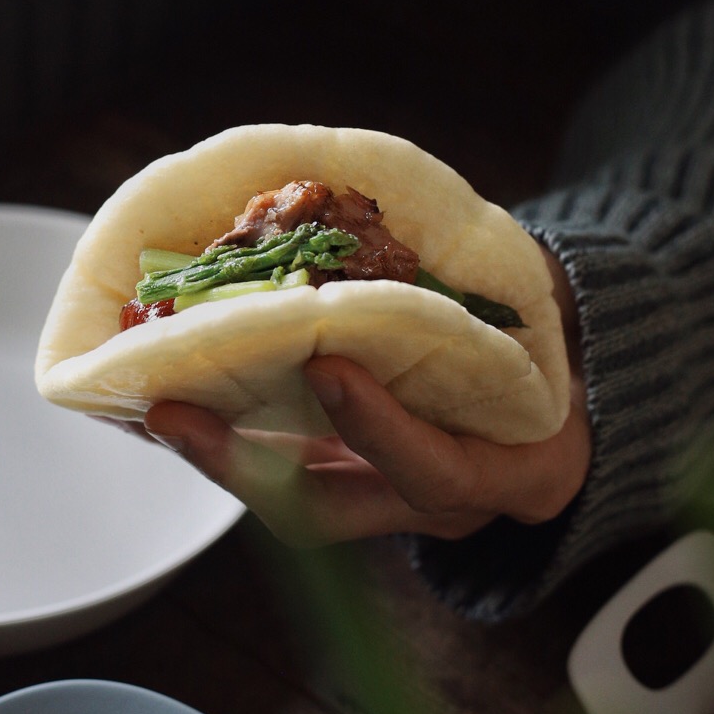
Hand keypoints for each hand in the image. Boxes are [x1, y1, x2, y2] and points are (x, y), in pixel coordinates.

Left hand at [144, 251, 590, 545]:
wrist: (562, 414)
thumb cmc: (548, 347)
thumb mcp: (541, 314)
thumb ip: (489, 277)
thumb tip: (401, 201)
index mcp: (511, 468)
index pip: (436, 471)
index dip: (379, 426)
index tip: (329, 367)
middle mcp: (439, 506)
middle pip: (329, 513)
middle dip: (244, 465)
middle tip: (171, 410)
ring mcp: (388, 505)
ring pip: (286, 502)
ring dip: (215, 453)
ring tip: (150, 402)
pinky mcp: (347, 486)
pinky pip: (276, 476)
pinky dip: (223, 438)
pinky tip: (169, 396)